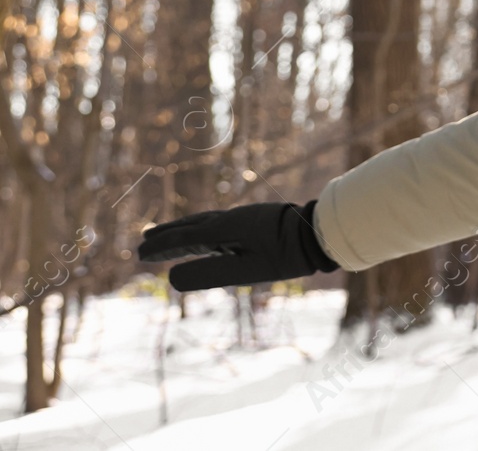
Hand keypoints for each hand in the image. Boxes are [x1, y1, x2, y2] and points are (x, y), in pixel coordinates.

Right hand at [138, 200, 338, 290]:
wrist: (320, 231)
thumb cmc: (286, 254)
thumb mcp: (245, 270)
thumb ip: (209, 274)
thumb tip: (171, 278)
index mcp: (224, 229)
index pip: (184, 238)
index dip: (161, 247)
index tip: (139, 254)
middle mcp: (230, 219)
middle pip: (190, 226)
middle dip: (166, 235)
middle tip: (143, 242)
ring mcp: (243, 217)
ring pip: (204, 222)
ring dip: (182, 229)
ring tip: (165, 234)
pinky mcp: (255, 220)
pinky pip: (218, 222)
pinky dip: (201, 227)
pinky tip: (206, 233)